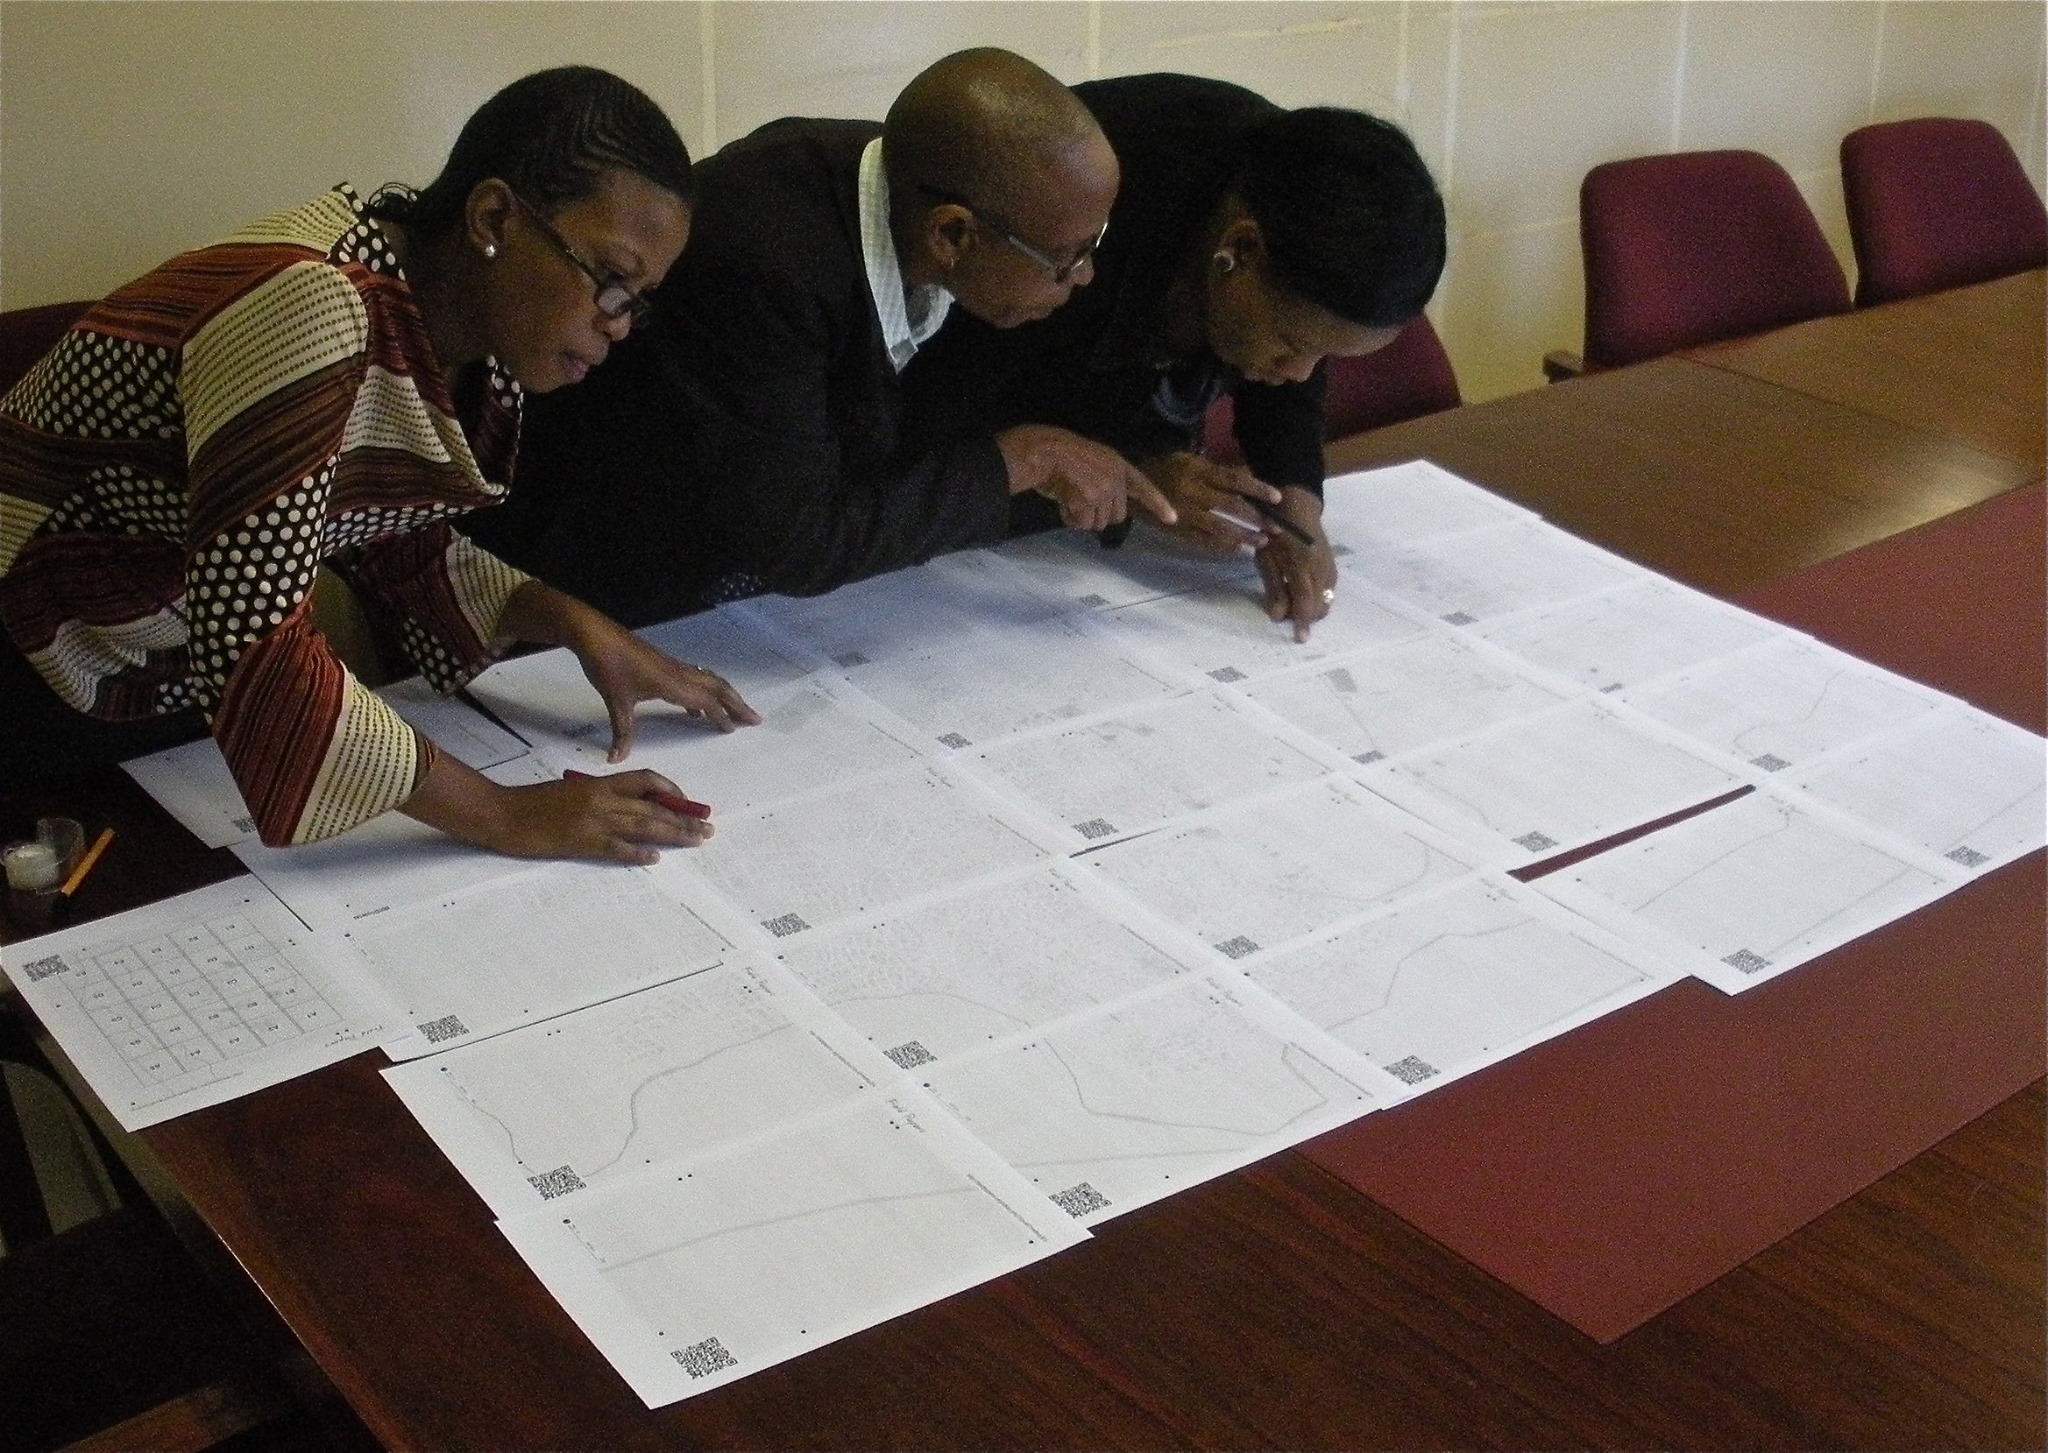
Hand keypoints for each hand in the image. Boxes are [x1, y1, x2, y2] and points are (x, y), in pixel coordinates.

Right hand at [403, 757, 711, 864]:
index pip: (646, 780)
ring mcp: (594, 821)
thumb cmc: (534, 801)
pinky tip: (655, 858)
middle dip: (684, 817)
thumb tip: (626, 806)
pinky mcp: (582, 843)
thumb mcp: (571, 788)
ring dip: (674, 834)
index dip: (671, 791)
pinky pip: (618, 848)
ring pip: (644, 826)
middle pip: (654, 807)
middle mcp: (602, 799)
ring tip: (696, 840)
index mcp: (599, 783)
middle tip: (707, 827)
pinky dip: (639, 853)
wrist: (503, 813)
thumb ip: (599, 794)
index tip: (687, 802)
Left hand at [495, 582, 759, 760]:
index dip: (722, 716)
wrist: (596, 635)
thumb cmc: (608, 667)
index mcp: (673, 684)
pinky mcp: (665, 663)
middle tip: (755, 718)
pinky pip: (695, 678)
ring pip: (709, 680)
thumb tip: (616, 760)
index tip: (735, 730)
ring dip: (726, 695)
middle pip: (718, 688)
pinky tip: (696, 707)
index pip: (707, 702)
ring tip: (736, 710)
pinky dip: (705, 691)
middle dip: (738, 704)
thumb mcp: (616, 703)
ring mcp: (673, 666)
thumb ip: (622, 733)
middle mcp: (679, 674)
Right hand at [996, 424, 1177, 532]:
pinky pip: (1082, 524)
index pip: (1143, 487)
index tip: (1173, 519)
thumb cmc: (1063, 456)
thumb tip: (1108, 513)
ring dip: (1082, 517)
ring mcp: (1103, 490)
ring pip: (1098, 523)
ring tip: (1069, 498)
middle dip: (1099, 515)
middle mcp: (1115, 478)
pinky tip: (1063, 503)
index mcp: (1118, 465)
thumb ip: (1107, 483)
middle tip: (1080, 501)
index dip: (1159, 504)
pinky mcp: (1088, 501)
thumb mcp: (1094, 463)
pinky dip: (1070, 519)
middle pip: (1117, 516)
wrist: (1045, 452)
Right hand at [1137, 453, 1285, 555]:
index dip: (1256, 489)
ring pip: (1218, 528)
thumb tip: (1247, 477)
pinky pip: (1202, 541)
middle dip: (1254, 518)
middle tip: (1275, 528)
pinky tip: (1237, 550)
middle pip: (1229, 506)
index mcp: (1196, 470)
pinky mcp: (1176, 531)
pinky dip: (1221, 547)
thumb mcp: (1189, 461)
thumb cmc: (1165, 470)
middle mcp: (1191, 492)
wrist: (1131, 489)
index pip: (1233, 479)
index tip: (1277, 498)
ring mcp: (1183, 514)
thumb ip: (1215, 470)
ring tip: (1260, 544)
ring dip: (1241, 537)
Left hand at [1253, 487, 1336, 641]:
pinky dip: (1317, 597)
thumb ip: (1274, 588)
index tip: (1300, 639)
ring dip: (1312, 607)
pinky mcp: (1332, 565)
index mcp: (1303, 566)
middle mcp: (1322, 569)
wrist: (1296, 503)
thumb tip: (1279, 617)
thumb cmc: (1273, 529)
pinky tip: (1302, 591)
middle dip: (1306, 616)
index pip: (1306, 602)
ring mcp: (1330, 566)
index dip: (1303, 622)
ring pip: (1326, 599)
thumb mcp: (1266, 558)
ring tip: (1292, 602)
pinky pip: (1328, 589)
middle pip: (1320, 605)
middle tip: (1286, 615)